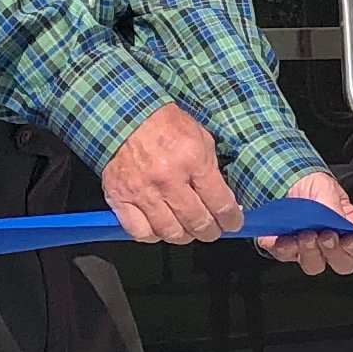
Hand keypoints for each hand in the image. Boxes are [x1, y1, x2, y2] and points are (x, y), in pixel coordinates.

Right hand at [100, 101, 242, 247]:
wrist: (125, 115)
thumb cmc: (165, 124)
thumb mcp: (200, 138)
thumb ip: (212, 170)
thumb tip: (224, 200)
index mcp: (192, 160)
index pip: (220, 204)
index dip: (231, 219)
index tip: (233, 223)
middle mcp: (167, 180)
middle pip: (197, 223)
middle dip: (210, 231)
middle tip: (211, 230)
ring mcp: (142, 191)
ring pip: (170, 233)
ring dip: (183, 236)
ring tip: (187, 229)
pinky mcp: (120, 198)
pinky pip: (140, 232)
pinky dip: (152, 235)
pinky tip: (159, 227)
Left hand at [257, 166, 352, 274]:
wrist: (286, 183)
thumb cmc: (313, 188)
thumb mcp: (327, 188)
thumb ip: (334, 206)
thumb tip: (338, 220)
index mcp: (350, 230)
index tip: (349, 240)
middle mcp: (333, 245)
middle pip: (343, 264)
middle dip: (334, 253)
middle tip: (325, 235)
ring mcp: (310, 251)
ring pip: (315, 266)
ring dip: (310, 252)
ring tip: (304, 234)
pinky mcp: (288, 251)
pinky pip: (287, 257)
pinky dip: (285, 248)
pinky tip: (285, 238)